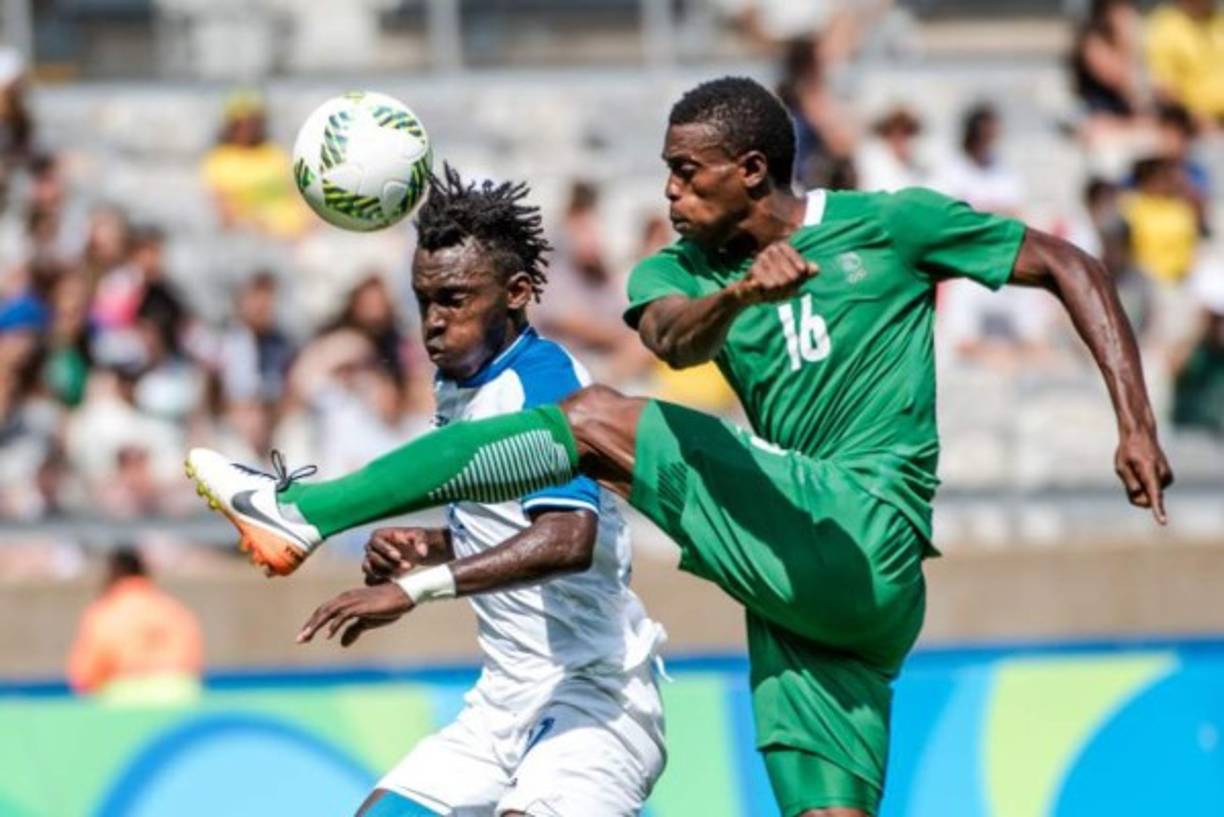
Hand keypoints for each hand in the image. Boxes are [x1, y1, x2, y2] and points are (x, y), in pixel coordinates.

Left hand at [297, 584, 413, 646]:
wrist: (403, 596)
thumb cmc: (386, 606)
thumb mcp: (367, 621)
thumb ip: (354, 630)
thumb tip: (341, 644)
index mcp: (346, 600)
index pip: (324, 611)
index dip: (313, 623)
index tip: (303, 636)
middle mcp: (346, 598)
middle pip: (322, 611)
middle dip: (309, 626)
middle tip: (299, 640)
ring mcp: (353, 601)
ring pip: (328, 612)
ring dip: (316, 625)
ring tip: (306, 638)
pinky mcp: (360, 606)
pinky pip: (343, 615)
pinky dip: (334, 625)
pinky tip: (328, 635)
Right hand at [363, 527, 435, 585]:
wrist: (418, 552)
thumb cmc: (417, 540)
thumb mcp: (421, 536)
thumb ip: (421, 542)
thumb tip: (421, 552)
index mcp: (379, 535)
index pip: (375, 541)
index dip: (385, 549)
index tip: (399, 556)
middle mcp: (371, 547)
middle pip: (372, 556)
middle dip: (388, 563)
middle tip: (407, 566)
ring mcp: (371, 560)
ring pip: (368, 568)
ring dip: (383, 573)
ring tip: (400, 574)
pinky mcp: (374, 572)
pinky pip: (368, 579)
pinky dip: (378, 582)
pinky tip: (392, 582)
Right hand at [728, 242, 818, 305]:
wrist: (743, 294)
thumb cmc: (771, 285)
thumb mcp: (790, 281)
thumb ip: (804, 275)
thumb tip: (817, 269)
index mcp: (783, 247)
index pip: (802, 269)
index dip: (798, 282)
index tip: (791, 286)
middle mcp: (772, 249)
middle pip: (793, 277)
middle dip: (787, 290)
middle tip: (777, 291)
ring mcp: (761, 258)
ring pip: (781, 283)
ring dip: (777, 294)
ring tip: (768, 291)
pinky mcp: (753, 270)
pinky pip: (770, 286)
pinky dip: (767, 294)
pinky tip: (761, 292)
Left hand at [1114, 429, 1173, 524]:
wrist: (1141, 434)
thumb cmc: (1128, 450)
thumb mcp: (1121, 466)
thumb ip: (1129, 482)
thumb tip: (1139, 496)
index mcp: (1150, 472)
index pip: (1154, 495)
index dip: (1158, 510)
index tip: (1163, 522)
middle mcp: (1162, 475)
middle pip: (1148, 500)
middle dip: (1137, 496)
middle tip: (1129, 476)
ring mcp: (1167, 477)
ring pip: (1151, 495)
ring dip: (1141, 488)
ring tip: (1137, 469)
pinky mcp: (1168, 478)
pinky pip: (1154, 490)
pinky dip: (1146, 484)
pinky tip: (1143, 470)